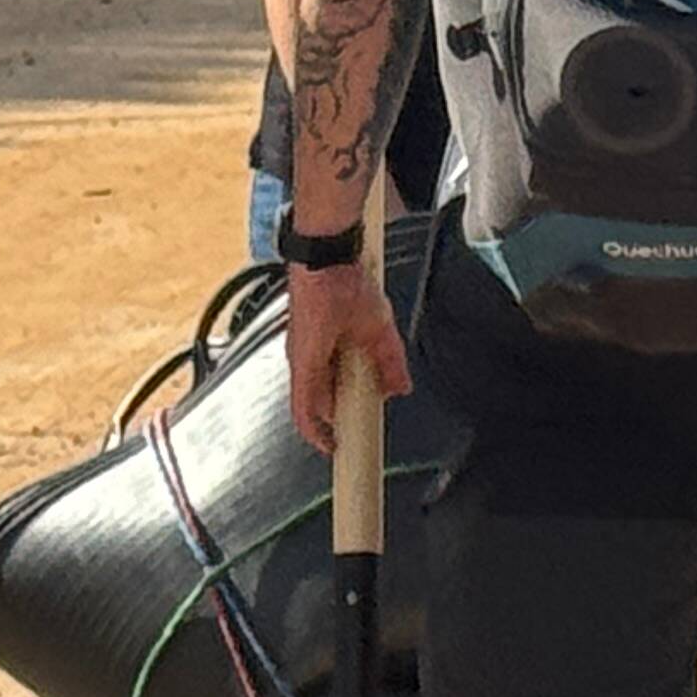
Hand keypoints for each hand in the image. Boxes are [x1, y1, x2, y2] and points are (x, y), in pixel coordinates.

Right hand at [284, 256, 411, 451]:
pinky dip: (341, 367)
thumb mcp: (375, 327)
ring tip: (372, 381)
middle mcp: (298, 357)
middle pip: (316, 399)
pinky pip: (322, 359)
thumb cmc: (338, 283)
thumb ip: (388, 360)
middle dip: (341, 410)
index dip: (319, 436)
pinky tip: (362, 356)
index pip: (305, 415)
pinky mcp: (307, 328)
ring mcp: (301, 343)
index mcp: (307, 364)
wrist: (323, 247)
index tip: (336, 448)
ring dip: (343, 386)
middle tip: (366, 416)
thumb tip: (398, 388)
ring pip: (319, 379)